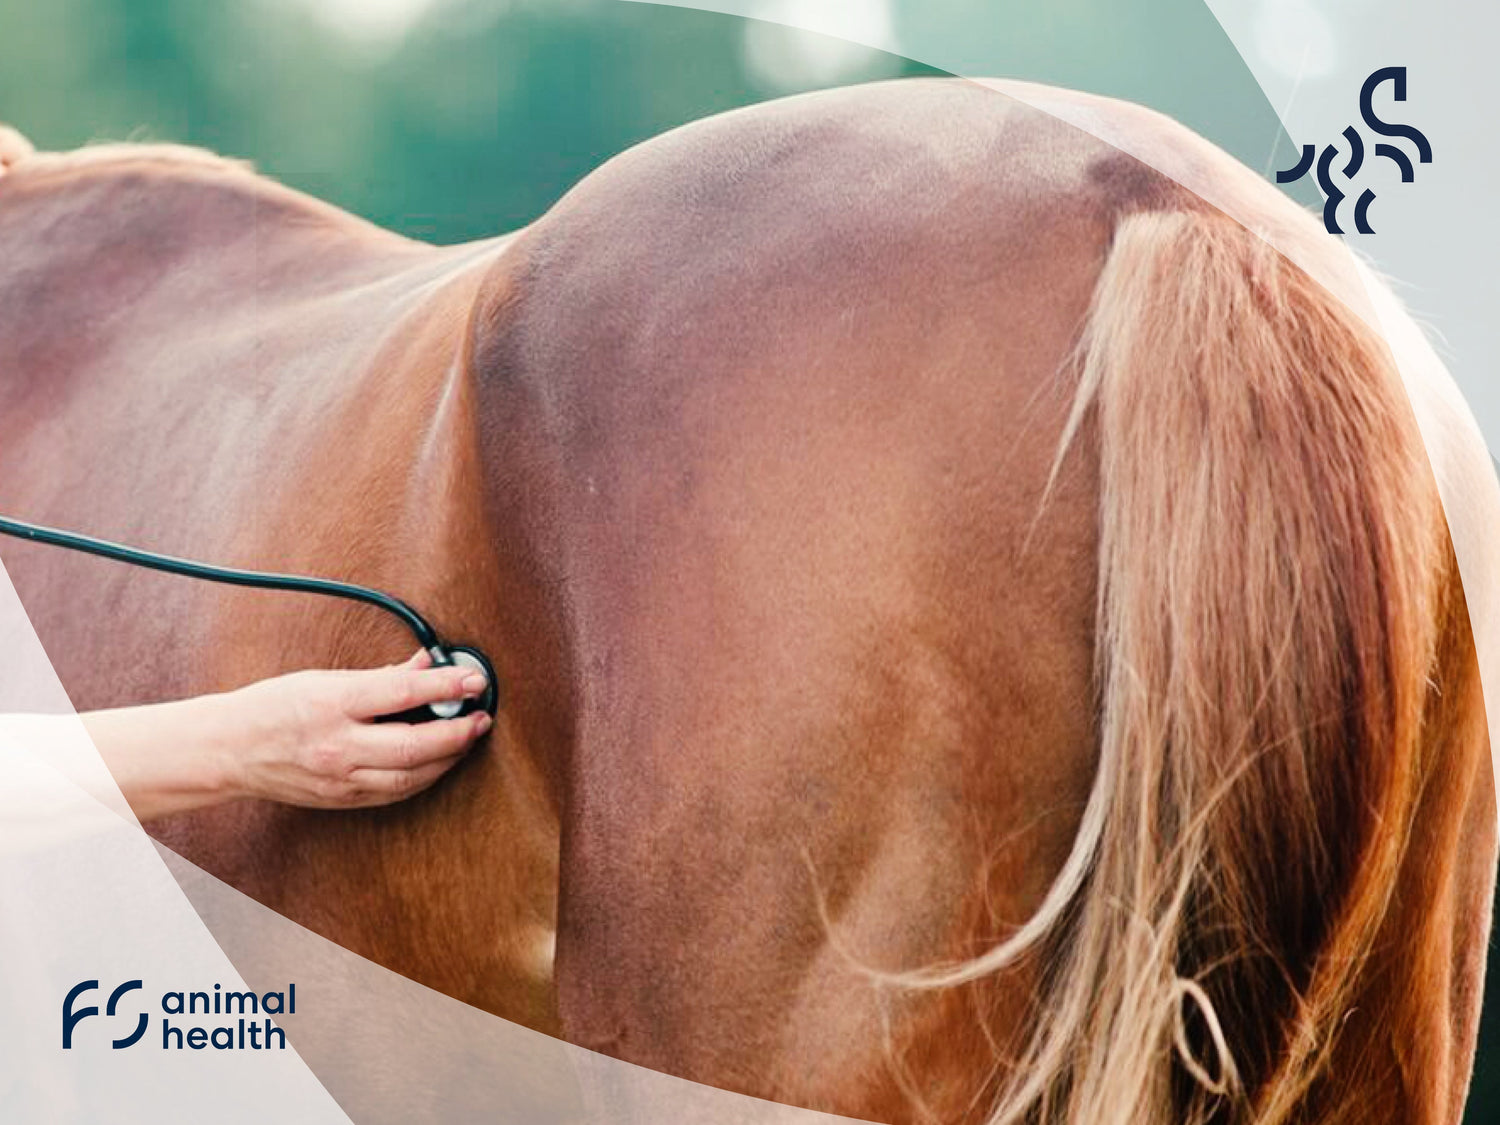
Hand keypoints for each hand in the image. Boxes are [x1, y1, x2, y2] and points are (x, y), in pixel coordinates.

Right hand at [218, 651, 492, 808]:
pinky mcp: (342, 800)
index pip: (401, 694)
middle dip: (457, 733)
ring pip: (410, 778)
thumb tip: (427, 663)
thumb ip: (380, 675)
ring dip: (447, 758)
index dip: (445, 686)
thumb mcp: (323, 678)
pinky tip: (439, 761)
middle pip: (413, 746)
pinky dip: (423, 777)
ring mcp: (340, 779)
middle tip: (482, 716)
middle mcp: (337, 746)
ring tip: (468, 737)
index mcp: (331, 704)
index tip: (474, 679)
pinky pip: (394, 793)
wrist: (228, 750)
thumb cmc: (274, 706)